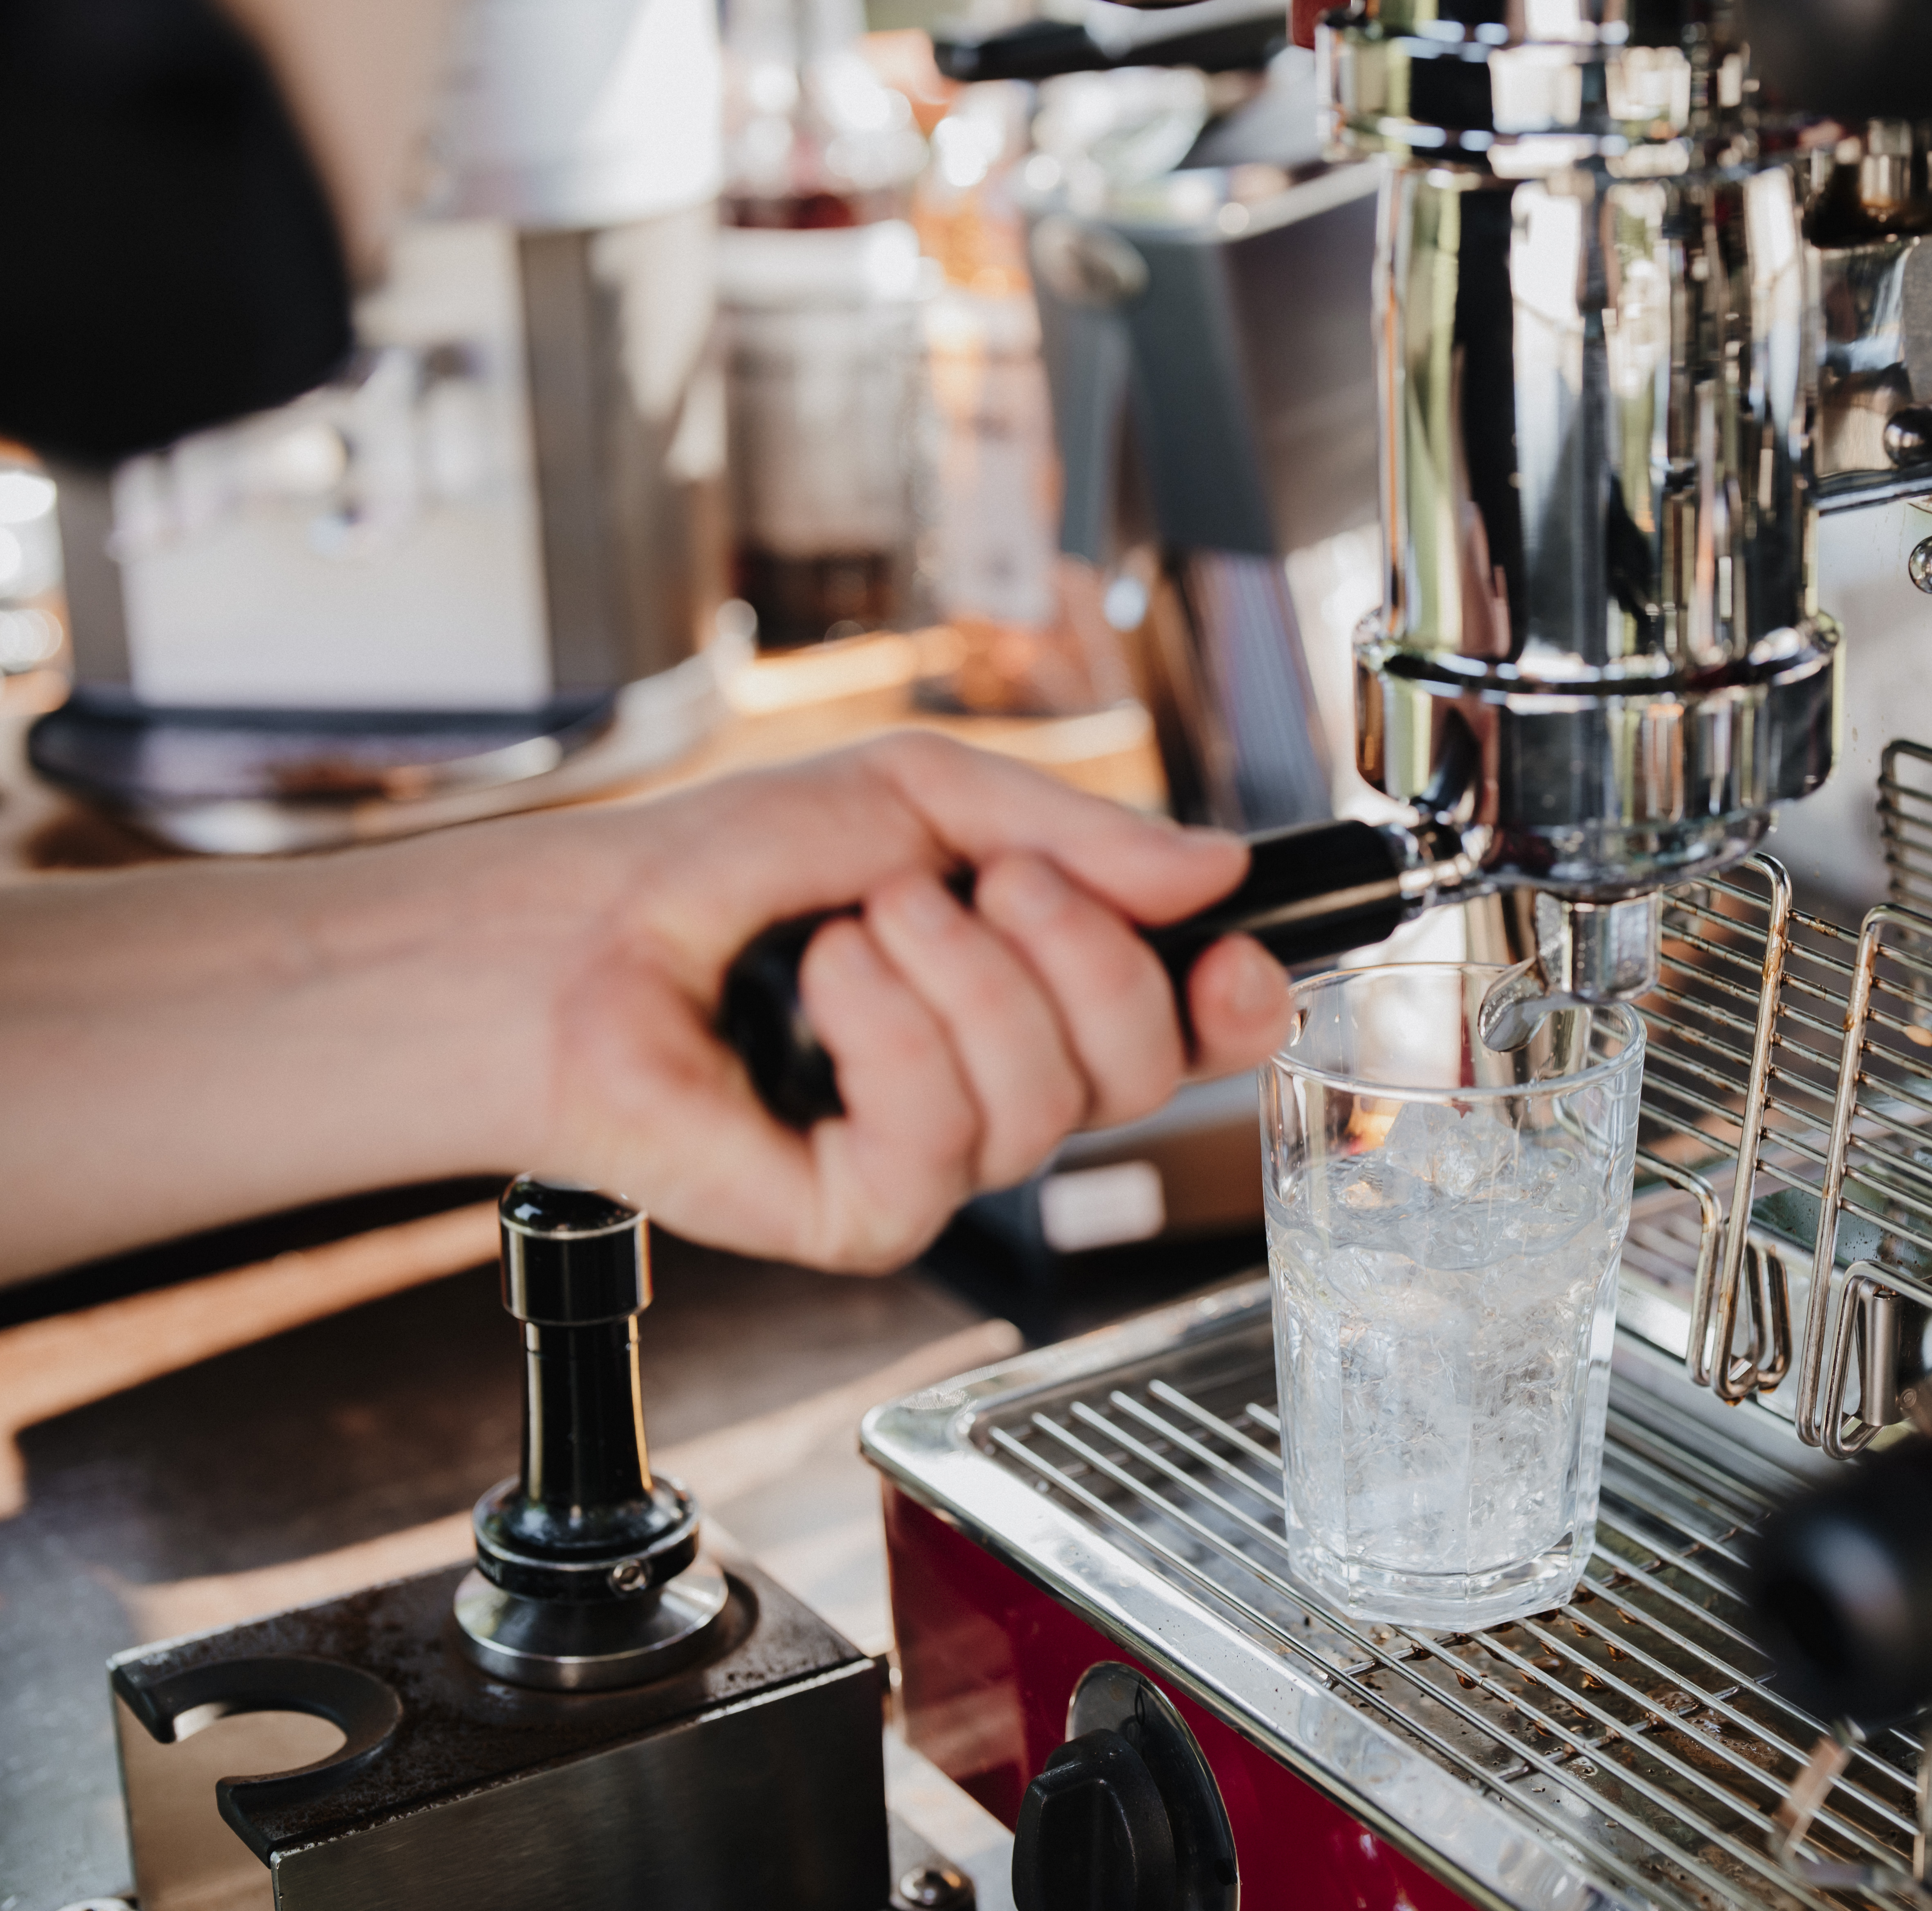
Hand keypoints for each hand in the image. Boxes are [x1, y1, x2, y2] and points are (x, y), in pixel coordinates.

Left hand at [530, 733, 1293, 1271]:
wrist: (576, 936)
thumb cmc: (720, 868)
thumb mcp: (917, 794)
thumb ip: (1074, 828)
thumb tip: (1213, 867)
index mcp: (1033, 992)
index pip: (1187, 1030)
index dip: (1233, 1000)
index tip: (1231, 950)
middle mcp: (1000, 1087)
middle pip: (1141, 1066)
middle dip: (1072, 951)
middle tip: (967, 889)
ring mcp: (937, 1162)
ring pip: (1046, 1104)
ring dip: (953, 979)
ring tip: (858, 927)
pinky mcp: (866, 1216)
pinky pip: (945, 1145)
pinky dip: (889, 1038)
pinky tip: (826, 989)